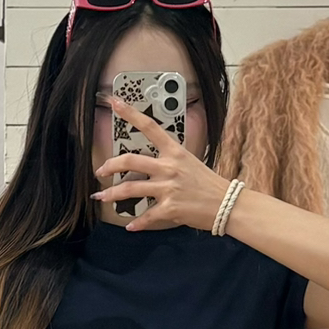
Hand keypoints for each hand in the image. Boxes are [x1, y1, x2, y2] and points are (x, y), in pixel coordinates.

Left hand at [94, 98, 225, 231]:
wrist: (228, 204)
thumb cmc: (209, 184)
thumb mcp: (190, 162)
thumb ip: (170, 161)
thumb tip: (151, 164)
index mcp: (174, 152)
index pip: (150, 127)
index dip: (130, 113)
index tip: (115, 103)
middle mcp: (169, 167)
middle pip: (130, 160)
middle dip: (110, 166)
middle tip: (100, 171)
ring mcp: (168, 188)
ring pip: (130, 188)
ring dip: (112, 194)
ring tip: (102, 196)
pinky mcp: (170, 208)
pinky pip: (146, 216)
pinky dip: (136, 223)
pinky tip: (130, 225)